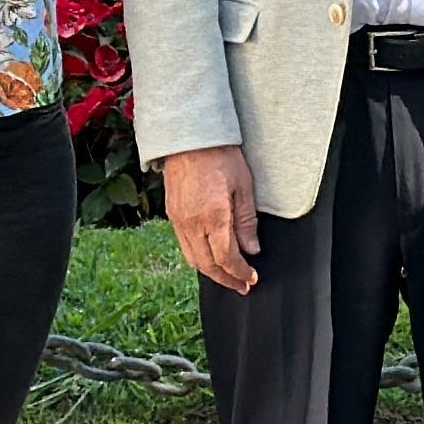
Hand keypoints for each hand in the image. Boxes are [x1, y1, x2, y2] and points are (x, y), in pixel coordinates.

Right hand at [159, 145, 260, 294]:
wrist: (190, 137)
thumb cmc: (221, 157)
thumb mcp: (244, 187)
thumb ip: (247, 222)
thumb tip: (252, 250)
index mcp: (214, 216)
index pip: (227, 258)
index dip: (240, 273)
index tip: (251, 278)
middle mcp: (192, 223)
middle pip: (208, 265)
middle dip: (226, 279)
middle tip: (242, 286)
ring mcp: (179, 221)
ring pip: (193, 259)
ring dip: (211, 272)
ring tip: (228, 277)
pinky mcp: (172, 215)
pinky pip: (184, 246)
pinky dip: (199, 257)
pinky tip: (211, 257)